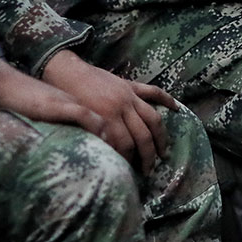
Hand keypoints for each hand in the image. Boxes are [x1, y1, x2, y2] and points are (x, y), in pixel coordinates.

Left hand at [41, 51, 175, 174]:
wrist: (64, 70)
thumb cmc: (65, 98)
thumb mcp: (77, 120)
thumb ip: (94, 136)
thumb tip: (106, 157)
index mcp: (106, 116)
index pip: (125, 145)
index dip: (129, 161)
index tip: (129, 171)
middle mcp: (122, 106)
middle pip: (142, 136)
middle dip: (148, 156)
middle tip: (149, 170)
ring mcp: (129, 95)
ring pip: (153, 118)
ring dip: (161, 137)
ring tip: (163, 152)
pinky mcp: (130, 85)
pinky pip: (153, 92)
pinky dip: (167, 99)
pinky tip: (177, 108)